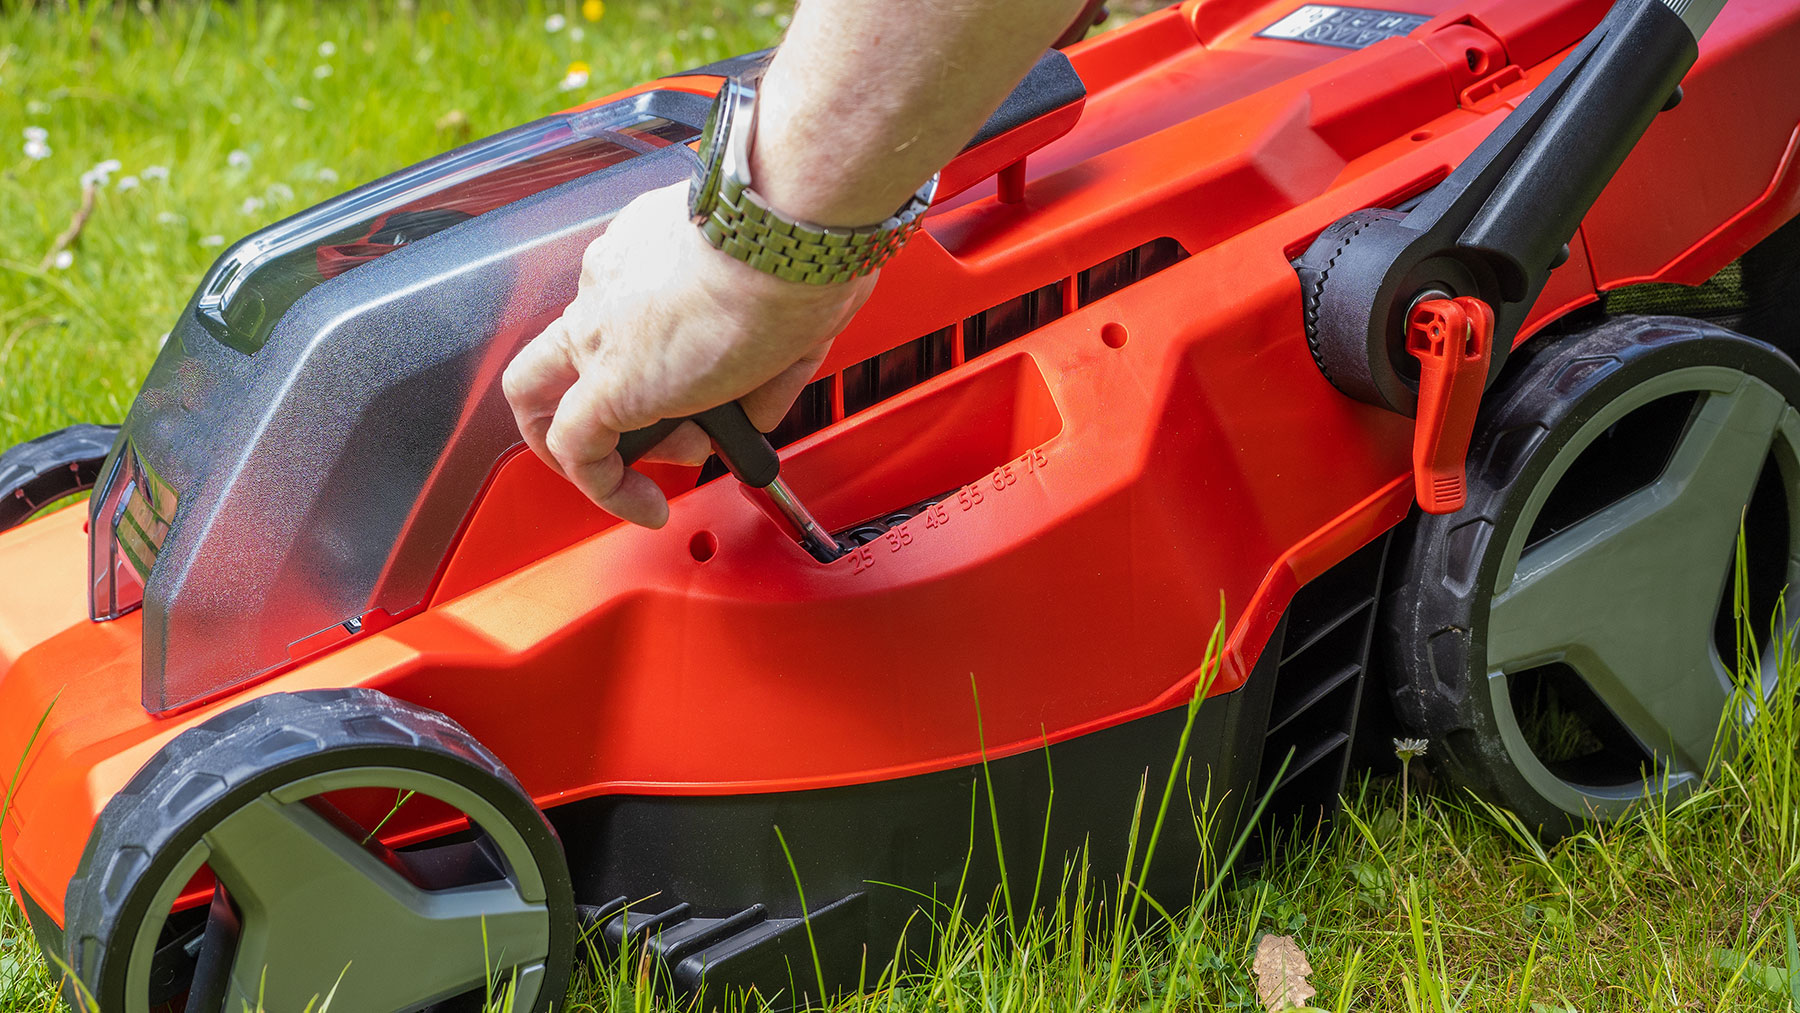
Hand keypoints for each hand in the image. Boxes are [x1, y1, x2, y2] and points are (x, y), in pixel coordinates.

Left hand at [503, 181, 873, 527]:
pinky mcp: (606, 382)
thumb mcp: (784, 303)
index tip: (704, 386)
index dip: (662, 362)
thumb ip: (764, 363)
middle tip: (678, 430)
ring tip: (664, 471)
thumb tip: (757, 408)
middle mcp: (608, 282)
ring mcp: (598, 330)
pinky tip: (647, 507)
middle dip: (613, 404)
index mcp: (645, 251)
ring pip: (549, 394)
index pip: (623, 310)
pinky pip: (578, 451)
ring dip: (602, 444)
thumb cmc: (798, 247)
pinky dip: (606, 488)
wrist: (789, 234)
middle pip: (570, 351)